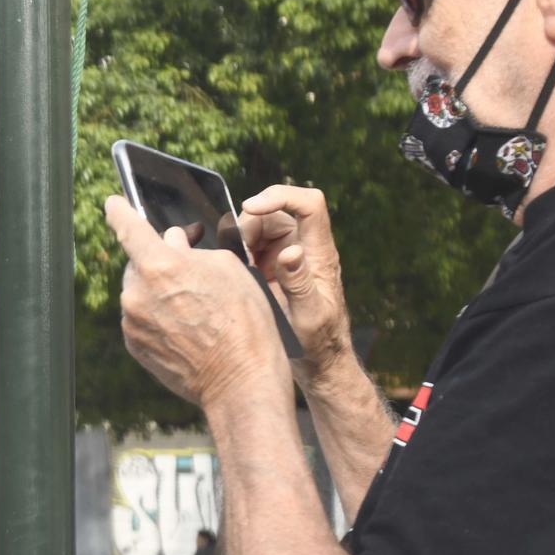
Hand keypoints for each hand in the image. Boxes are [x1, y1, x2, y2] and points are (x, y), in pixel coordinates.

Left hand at [107, 196, 291, 410]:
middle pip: (139, 263)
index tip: (112, 204)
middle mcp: (136, 293)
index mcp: (159, 266)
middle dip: (160, 261)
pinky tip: (185, 326)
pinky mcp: (133, 345)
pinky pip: (140, 318)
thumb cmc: (242, 319)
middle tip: (189, 267)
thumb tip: (170, 242)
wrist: (238, 378)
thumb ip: (191, 250)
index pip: (128, 228)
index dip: (119, 212)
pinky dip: (156, 315)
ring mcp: (131, 322)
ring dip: (159, 291)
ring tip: (195, 306)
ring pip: (139, 292)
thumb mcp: (228, 268)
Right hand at [238, 185, 352, 373]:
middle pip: (276, 213)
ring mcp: (288, 256)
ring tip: (236, 270)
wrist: (317, 359)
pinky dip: (237, 254)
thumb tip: (290, 251)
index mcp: (319, 253)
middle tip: (237, 256)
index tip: (250, 207)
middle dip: (249, 226)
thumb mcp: (309, 316)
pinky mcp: (273, 267)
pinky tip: (235, 275)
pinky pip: (251, 247)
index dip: (280, 196)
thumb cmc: (317, 341)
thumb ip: (299, 283)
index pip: (309, 204)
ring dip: (240, 241)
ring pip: (259, 228)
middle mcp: (305, 248)